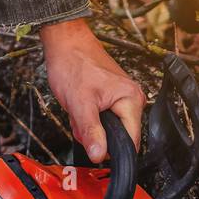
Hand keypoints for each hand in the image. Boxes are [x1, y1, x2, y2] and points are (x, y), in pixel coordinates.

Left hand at [40, 18, 146, 161]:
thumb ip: (91, 132)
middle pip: (119, 137)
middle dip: (97, 136)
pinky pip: (104, 120)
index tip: (96, 149)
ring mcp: (123, 98)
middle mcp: (132, 99)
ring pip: (109, 130)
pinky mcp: (113, 98)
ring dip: (91, 127)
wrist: (65, 43)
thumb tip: (99, 155)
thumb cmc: (74, 64)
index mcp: (131, 100)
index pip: (131, 141)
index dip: (112, 150)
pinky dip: (90, 119)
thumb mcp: (80, 104)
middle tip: (82, 120)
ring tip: (81, 110)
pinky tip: (82, 108)